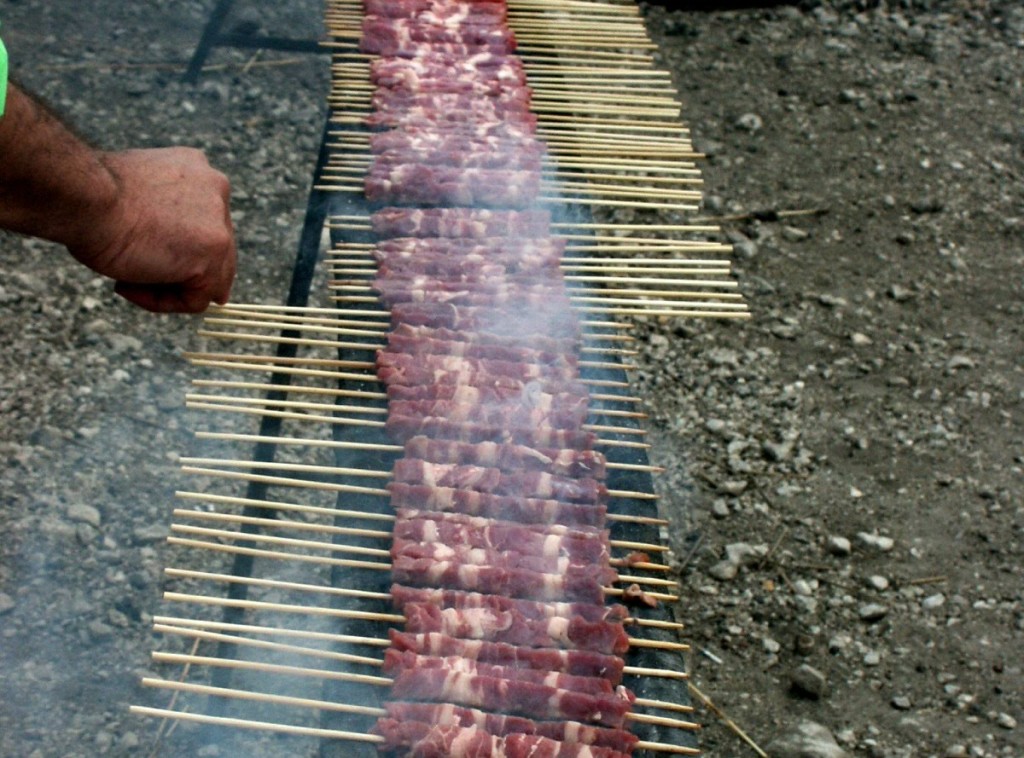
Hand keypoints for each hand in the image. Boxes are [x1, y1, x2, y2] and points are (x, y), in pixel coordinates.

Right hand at [69, 148, 236, 312]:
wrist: (83, 196)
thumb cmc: (91, 196)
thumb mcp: (134, 195)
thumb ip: (162, 215)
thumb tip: (171, 252)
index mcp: (197, 171)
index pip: (204, 224)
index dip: (173, 248)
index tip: (139, 253)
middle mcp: (217, 191)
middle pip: (213, 253)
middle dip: (175, 271)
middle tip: (131, 272)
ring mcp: (220, 224)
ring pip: (208, 280)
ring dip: (165, 289)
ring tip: (125, 280)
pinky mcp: (213, 254)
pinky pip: (195, 300)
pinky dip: (161, 302)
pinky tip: (126, 285)